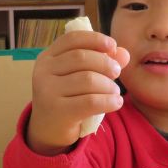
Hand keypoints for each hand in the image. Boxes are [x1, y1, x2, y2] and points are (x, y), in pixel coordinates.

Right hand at [26, 29, 128, 154]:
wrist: (49, 129)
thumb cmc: (68, 97)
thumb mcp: (80, 76)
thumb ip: (102, 62)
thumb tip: (124, 53)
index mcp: (47, 57)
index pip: (71, 39)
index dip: (94, 39)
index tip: (112, 45)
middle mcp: (43, 71)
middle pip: (81, 58)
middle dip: (105, 63)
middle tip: (117, 71)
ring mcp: (47, 91)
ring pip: (88, 80)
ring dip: (108, 85)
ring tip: (115, 92)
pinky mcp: (58, 111)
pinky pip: (90, 101)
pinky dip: (108, 101)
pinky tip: (116, 102)